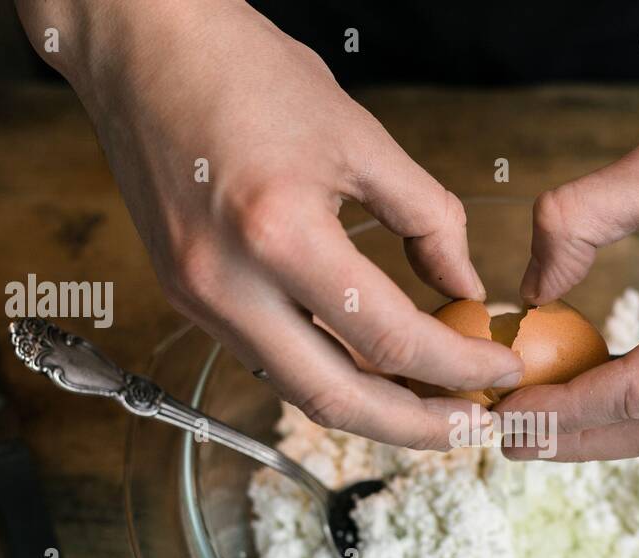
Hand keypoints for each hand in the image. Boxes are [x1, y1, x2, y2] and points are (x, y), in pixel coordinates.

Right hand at [17, 0, 521, 448]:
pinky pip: (271, 360)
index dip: (457, 366)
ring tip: (434, 406)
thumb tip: (466, 287)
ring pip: (300, 391)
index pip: (389, 337)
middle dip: (416, 428)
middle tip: (472, 431)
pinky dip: (329, 374)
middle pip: (337, 401)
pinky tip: (373, 370)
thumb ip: (428, 220)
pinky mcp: (187, 298)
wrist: (140, 45)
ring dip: (373, 410)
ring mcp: (198, 299)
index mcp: (279, 234)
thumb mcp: (360, 137)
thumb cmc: (243, 69)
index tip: (498, 371)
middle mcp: (228, 284)